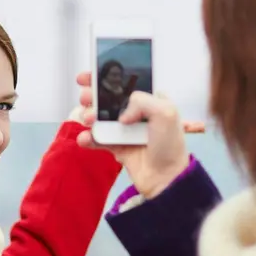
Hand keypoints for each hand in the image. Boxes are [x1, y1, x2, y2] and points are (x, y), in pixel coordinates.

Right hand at [73, 71, 204, 199]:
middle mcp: (137, 113)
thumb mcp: (165, 113)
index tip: (89, 77)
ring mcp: (125, 130)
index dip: (107, 77)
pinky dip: (88, 138)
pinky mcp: (116, 146)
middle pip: (108, 98)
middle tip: (85, 97)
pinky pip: (98, 139)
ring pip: (100, 117)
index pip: (126, 83)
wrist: (165, 178)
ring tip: (87, 119)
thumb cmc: (170, 145)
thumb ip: (142, 101)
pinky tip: (85, 138)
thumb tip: (121, 114)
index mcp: (150, 100)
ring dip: (89, 115)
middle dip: (93, 96)